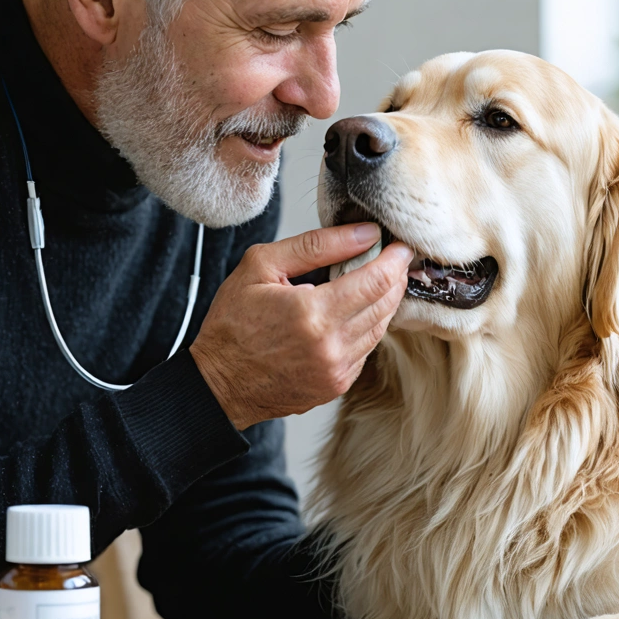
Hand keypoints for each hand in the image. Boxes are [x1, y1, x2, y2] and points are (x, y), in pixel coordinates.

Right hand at [190, 223, 412, 429]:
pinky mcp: (337, 385)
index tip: (400, 245)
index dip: (395, 258)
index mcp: (313, 314)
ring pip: (381, 327)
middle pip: (386, 304)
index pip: (377, 280)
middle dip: (395, 277)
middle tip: (392, 257)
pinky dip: (368, 326)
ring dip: (384, 301)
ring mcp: (337, 371)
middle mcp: (332, 347)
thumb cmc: (232, 323)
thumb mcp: (262, 266)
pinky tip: (355, 310)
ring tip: (375, 280)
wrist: (218, 384)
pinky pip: (367, 349)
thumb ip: (316, 246)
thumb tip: (364, 233)